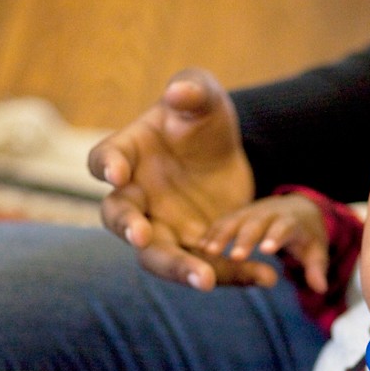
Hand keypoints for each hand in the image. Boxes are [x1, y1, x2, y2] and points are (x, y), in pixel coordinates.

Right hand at [88, 68, 260, 289]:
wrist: (228, 154)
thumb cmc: (202, 119)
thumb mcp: (206, 99)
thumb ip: (193, 90)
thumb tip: (180, 92)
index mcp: (128, 154)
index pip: (104, 159)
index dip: (106, 166)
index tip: (116, 173)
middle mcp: (137, 198)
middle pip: (122, 220)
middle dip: (131, 230)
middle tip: (141, 238)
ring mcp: (162, 228)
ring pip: (159, 256)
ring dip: (180, 269)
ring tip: (207, 280)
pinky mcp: (194, 249)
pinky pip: (209, 267)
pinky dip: (235, 275)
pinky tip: (265, 277)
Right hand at [197, 193, 331, 292]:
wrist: (296, 207)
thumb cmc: (306, 235)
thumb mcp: (316, 251)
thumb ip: (316, 268)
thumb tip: (321, 288)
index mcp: (292, 220)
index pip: (285, 227)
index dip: (275, 237)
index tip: (266, 250)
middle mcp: (269, 212)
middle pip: (256, 223)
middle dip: (245, 238)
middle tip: (234, 257)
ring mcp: (251, 211)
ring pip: (235, 220)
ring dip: (221, 234)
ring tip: (209, 252)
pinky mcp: (236, 215)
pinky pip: (222, 222)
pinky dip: (211, 233)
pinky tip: (200, 249)